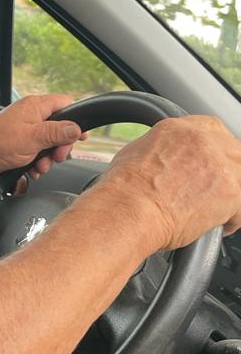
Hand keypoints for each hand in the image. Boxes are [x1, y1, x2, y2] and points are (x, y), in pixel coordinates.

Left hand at [0, 94, 85, 178]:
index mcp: (35, 106)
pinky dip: (37, 161)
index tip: (80, 137)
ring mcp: (25, 128)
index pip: (66, 104)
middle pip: (60, 127)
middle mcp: (31, 114)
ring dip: (48, 157)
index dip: (76, 120)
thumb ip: (57, 132)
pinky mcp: (19, 142)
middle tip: (57, 156)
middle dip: (60, 146)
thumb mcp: (33, 138)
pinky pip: (37, 150)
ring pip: (49, 142)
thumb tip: (77, 128)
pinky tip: (33, 169)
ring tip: (40, 166)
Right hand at [99, 116, 240, 251]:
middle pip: (234, 149)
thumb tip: (162, 160)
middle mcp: (203, 141)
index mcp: (179, 129)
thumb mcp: (136, 153)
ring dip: (232, 191)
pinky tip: (220, 225)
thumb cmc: (124, 189)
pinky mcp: (230, 191)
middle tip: (217, 186)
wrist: (129, 209)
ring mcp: (219, 164)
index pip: (212, 128)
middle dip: (228, 168)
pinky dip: (233, 218)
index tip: (212, 162)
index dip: (214, 148)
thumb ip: (160, 150)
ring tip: (218, 209)